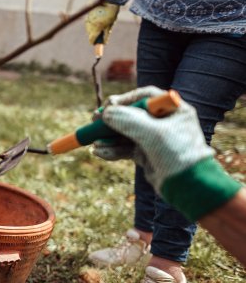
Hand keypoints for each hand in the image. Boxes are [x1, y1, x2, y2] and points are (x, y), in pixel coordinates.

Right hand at [84, 3, 119, 44]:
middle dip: (94, 35)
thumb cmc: (110, 14)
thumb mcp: (110, 25)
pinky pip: (88, 24)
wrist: (107, 1)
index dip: (94, 42)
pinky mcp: (87, 16)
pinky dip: (92, 24)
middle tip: (101, 31)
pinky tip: (97, 19)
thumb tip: (104, 43)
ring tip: (100, 23)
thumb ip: (106, 35)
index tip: (96, 43)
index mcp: (96, 28)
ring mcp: (88, 20)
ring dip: (93, 29)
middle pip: (90, 35)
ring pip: (89, 29)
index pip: (91, 40)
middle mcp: (90, 25)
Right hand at [94, 86, 212, 192]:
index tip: (109, 106)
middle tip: (94, 122)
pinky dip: (112, 150)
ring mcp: (154, 138)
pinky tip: (99, 152)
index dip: (125, 99)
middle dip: (111, 120)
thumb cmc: (176, 154)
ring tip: (94, 144)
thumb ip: (127, 120)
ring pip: (125, 133)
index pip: (145, 96)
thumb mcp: (151, 133)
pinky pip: (125, 148)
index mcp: (173, 110)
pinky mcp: (146, 154)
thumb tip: (106, 113)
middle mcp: (163, 122)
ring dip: (108, 138)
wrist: (188, 186)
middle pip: (131, 114)